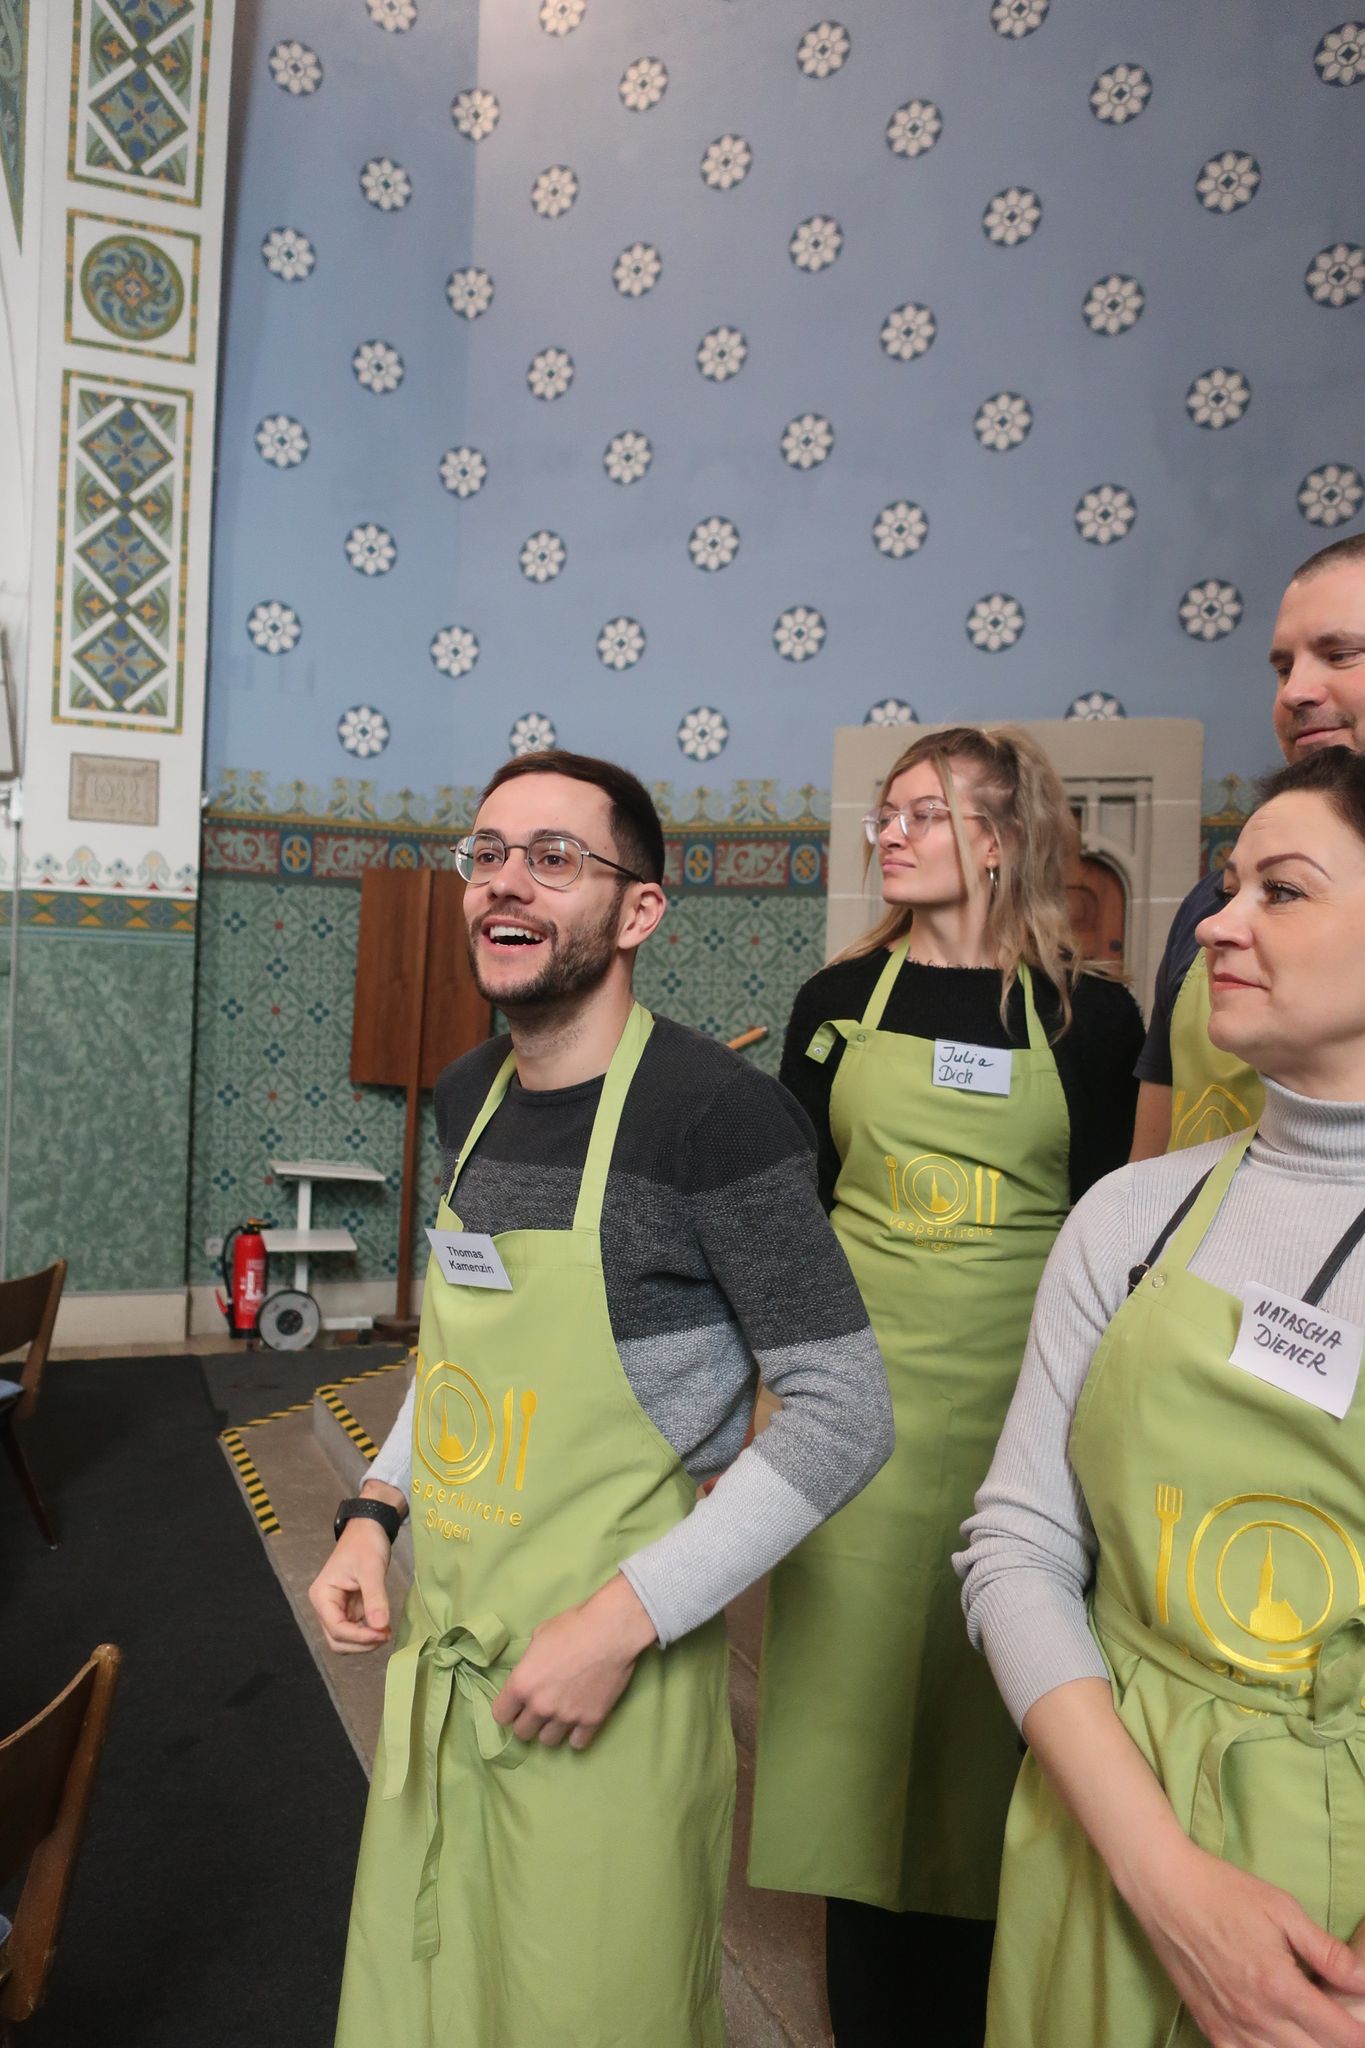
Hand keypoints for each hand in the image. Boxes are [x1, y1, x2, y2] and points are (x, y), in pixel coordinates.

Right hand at [307, 1515, 394, 1654]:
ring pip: (346, 1640)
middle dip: (361, 1643)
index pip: (336, 1629)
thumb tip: (380, 1627)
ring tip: (386, 1631)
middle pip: (337, 1640)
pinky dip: (368, 1634)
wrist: (369, 1529)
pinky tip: (383, 1626)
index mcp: (322, 1596)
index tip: (382, 1633)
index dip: (358, 1637)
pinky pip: (355, 1630)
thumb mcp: (371, 1569)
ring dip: (365, 1642)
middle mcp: (325, 1606)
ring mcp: (336, 1609)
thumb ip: (375, 1598)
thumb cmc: (366, 1544)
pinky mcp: (348, 1609)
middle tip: (385, 1635)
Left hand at [492, 1575, 657, 1751]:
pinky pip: (577, 1743)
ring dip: (551, 1729)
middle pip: (523, 1732)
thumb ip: (530, 1662)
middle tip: (539, 1709)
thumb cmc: (573, 1625)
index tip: (516, 1705)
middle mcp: (540, 1706)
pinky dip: (576, 1735)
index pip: (500, 1715)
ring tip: (560, 1715)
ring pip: (548, 1741)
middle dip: (528, 1722)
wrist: (611, 1631)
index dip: (507, 1709)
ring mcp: (566, 1716)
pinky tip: (579, 1722)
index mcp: (522, 1684)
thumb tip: (532, 1670)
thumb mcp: (540, 1636)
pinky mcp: (591, 1721)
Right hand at [1132, 1841, 1364, 2047]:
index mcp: (1279, 1986)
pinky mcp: (1210, 2028)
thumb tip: (1364, 1981)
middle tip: (1336, 2021)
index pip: (1339, 2033)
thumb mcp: (1283, 1910)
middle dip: (1334, 2042)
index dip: (1360, 2034)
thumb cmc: (1225, 1893)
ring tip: (1309, 2028)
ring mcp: (1231, 2027)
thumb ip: (1327, 1952)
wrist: (1166, 1890)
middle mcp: (1257, 2017)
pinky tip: (1275, 2039)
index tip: (1364, 2027)